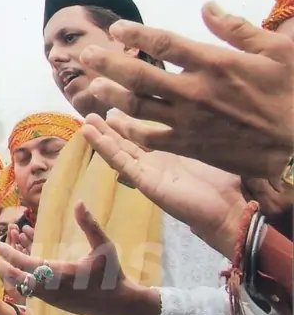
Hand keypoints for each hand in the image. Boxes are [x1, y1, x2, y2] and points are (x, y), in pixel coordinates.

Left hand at [0, 202, 160, 314]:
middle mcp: (52, 289)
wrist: (119, 305)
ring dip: (8, 271)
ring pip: (21, 286)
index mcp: (61, 274)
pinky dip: (21, 277)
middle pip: (16, 278)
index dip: (9, 253)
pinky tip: (16, 267)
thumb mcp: (104, 246)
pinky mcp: (52, 303)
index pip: (27, 263)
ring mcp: (51, 298)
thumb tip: (79, 202)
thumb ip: (89, 224)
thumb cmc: (112, 274)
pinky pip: (30, 289)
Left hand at [80, 2, 293, 180]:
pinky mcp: (189, 145)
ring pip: (138, 107)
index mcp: (215, 64)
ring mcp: (189, 121)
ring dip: (112, 95)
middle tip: (86, 56)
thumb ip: (237, 29)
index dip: (136, 34)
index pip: (165, 43)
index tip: (116, 28)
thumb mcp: (279, 50)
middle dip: (108, 64)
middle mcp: (195, 92)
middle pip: (140, 75)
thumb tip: (206, 7)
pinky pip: (150, 138)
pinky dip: (129, 130)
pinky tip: (116, 122)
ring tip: (94, 86)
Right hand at [82, 114, 245, 257]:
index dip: (127, 122)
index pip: (141, 135)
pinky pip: (121, 162)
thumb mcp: (209, 148)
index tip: (114, 106)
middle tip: (92, 112)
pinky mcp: (145, 182)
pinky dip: (105, 148)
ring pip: (118, 151)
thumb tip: (205, 109)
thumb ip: (198, 132)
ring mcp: (147, 172)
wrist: (228, 209)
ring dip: (100, 136)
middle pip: (125, 142)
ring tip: (85, 122)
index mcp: (168, 153)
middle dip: (108, 128)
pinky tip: (90, 135)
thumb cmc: (225, 181)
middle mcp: (154, 162)